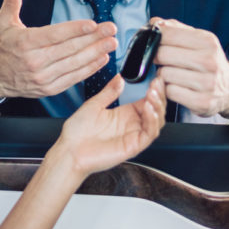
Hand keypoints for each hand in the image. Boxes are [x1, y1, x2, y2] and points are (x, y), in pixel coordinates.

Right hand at [0, 0, 116, 99]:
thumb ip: (12, 1)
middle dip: (93, 38)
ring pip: (74, 64)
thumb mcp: (4, 22)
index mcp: (25, 43)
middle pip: (69, 49)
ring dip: (96, 53)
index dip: (75, 30)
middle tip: (111, 29)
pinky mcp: (49, 88)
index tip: (93, 24)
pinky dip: (89, 69)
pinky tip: (102, 59)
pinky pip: (73, 78)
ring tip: (111, 43)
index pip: (54, 35)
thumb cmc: (5, 46)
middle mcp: (34, 61)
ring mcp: (43, 77)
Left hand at [49, 75, 165, 177]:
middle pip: (156, 110)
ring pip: (156, 122)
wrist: (69, 151)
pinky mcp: (133, 146)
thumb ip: (109, 91)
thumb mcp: (94, 104)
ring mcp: (133, 136)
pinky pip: (149, 134)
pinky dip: (152, 121)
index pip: (147, 101)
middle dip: (159, 96)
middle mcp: (131, 125)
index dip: (155, 90)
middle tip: (156, 85)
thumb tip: (119, 78)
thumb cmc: (77, 133)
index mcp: (124, 114)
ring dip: (158, 107)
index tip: (156, 78)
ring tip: (152, 95)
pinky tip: (148, 109)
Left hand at [150, 17, 228, 117]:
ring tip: (174, 75)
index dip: (156, 39)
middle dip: (158, 57)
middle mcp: (209, 61)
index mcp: (208, 41)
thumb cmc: (209, 62)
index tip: (156, 42)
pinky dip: (169, 90)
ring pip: (164, 74)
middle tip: (163, 61)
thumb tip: (154, 22)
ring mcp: (206, 83)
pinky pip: (170, 92)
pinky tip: (178, 87)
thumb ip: (176, 29)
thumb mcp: (199, 41)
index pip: (168, 34)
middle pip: (163, 54)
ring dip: (163, 75)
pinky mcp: (201, 102)